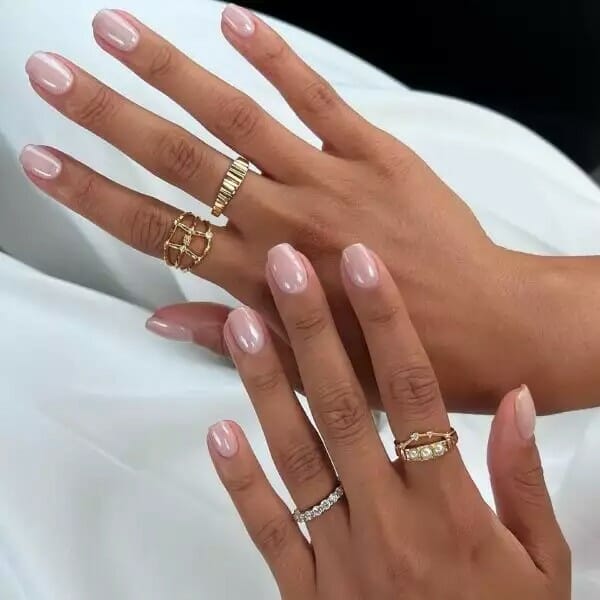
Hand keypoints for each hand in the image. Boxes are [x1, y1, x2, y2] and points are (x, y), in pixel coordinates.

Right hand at [20, 7, 531, 410]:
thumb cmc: (392, 355)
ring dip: (171, 71)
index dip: (92, 194)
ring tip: (116, 31)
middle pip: (178, 161)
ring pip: (236, 117)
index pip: (154, 230)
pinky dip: (277, 58)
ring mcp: (329, 182)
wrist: (484, 329)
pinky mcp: (376, 156)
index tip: (41, 159)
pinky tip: (233, 22)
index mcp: (260, 279)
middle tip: (51, 76)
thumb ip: (229, 338)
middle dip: (106, 116)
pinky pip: (319, 98)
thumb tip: (159, 319)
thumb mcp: (304, 366)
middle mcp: (283, 223)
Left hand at [207, 242, 569, 598]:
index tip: (364, 265)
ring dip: (266, 384)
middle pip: (344, 406)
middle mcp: (389, 521)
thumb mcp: (541, 563)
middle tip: (284, 268)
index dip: (388, 322)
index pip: (416, 393)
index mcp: (450, 509)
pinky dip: (242, 481)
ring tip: (241, 324)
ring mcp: (341, 556)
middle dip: (313, 329)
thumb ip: (522, 478)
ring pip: (298, 455)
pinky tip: (218, 430)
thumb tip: (514, 399)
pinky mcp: (307, 592)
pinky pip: (270, 529)